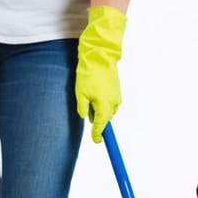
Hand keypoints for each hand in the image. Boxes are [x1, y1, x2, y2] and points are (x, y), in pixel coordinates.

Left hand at [76, 6, 126, 142]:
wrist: (100, 56)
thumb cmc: (88, 74)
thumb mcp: (80, 93)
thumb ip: (83, 108)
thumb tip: (86, 117)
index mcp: (104, 106)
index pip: (101, 126)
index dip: (98, 135)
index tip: (97, 141)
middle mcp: (113, 104)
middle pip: (106, 119)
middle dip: (98, 120)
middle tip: (89, 114)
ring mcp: (117, 97)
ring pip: (109, 111)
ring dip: (101, 110)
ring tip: (89, 97)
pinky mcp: (117, 91)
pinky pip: (111, 103)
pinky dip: (104, 103)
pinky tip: (95, 93)